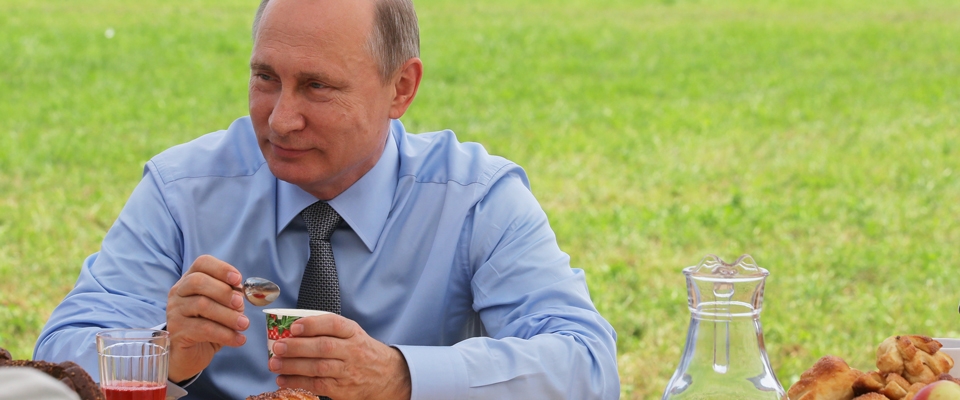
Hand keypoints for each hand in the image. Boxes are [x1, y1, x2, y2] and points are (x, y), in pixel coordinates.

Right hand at [166, 255, 249, 381]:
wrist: (190, 354)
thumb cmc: (209, 325)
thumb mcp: (223, 308)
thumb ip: (232, 297)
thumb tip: (244, 293)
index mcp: (190, 280)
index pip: (202, 263)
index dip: (221, 268)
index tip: (238, 279)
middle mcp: (178, 292)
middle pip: (198, 281)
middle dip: (224, 292)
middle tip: (241, 305)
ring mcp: (174, 311)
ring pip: (202, 305)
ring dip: (228, 315)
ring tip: (244, 325)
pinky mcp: (177, 331)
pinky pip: (203, 329)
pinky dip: (225, 334)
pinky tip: (238, 339)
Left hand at [268, 314, 411, 399]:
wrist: (386, 376)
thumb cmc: (361, 351)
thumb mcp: (352, 334)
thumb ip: (328, 329)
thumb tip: (291, 329)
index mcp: (353, 332)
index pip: (334, 324)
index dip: (313, 324)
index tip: (294, 326)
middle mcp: (352, 351)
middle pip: (323, 347)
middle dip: (297, 347)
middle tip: (278, 347)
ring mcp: (348, 371)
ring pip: (318, 368)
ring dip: (293, 366)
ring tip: (274, 364)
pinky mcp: (342, 389)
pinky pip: (317, 385)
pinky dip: (297, 382)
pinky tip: (283, 379)